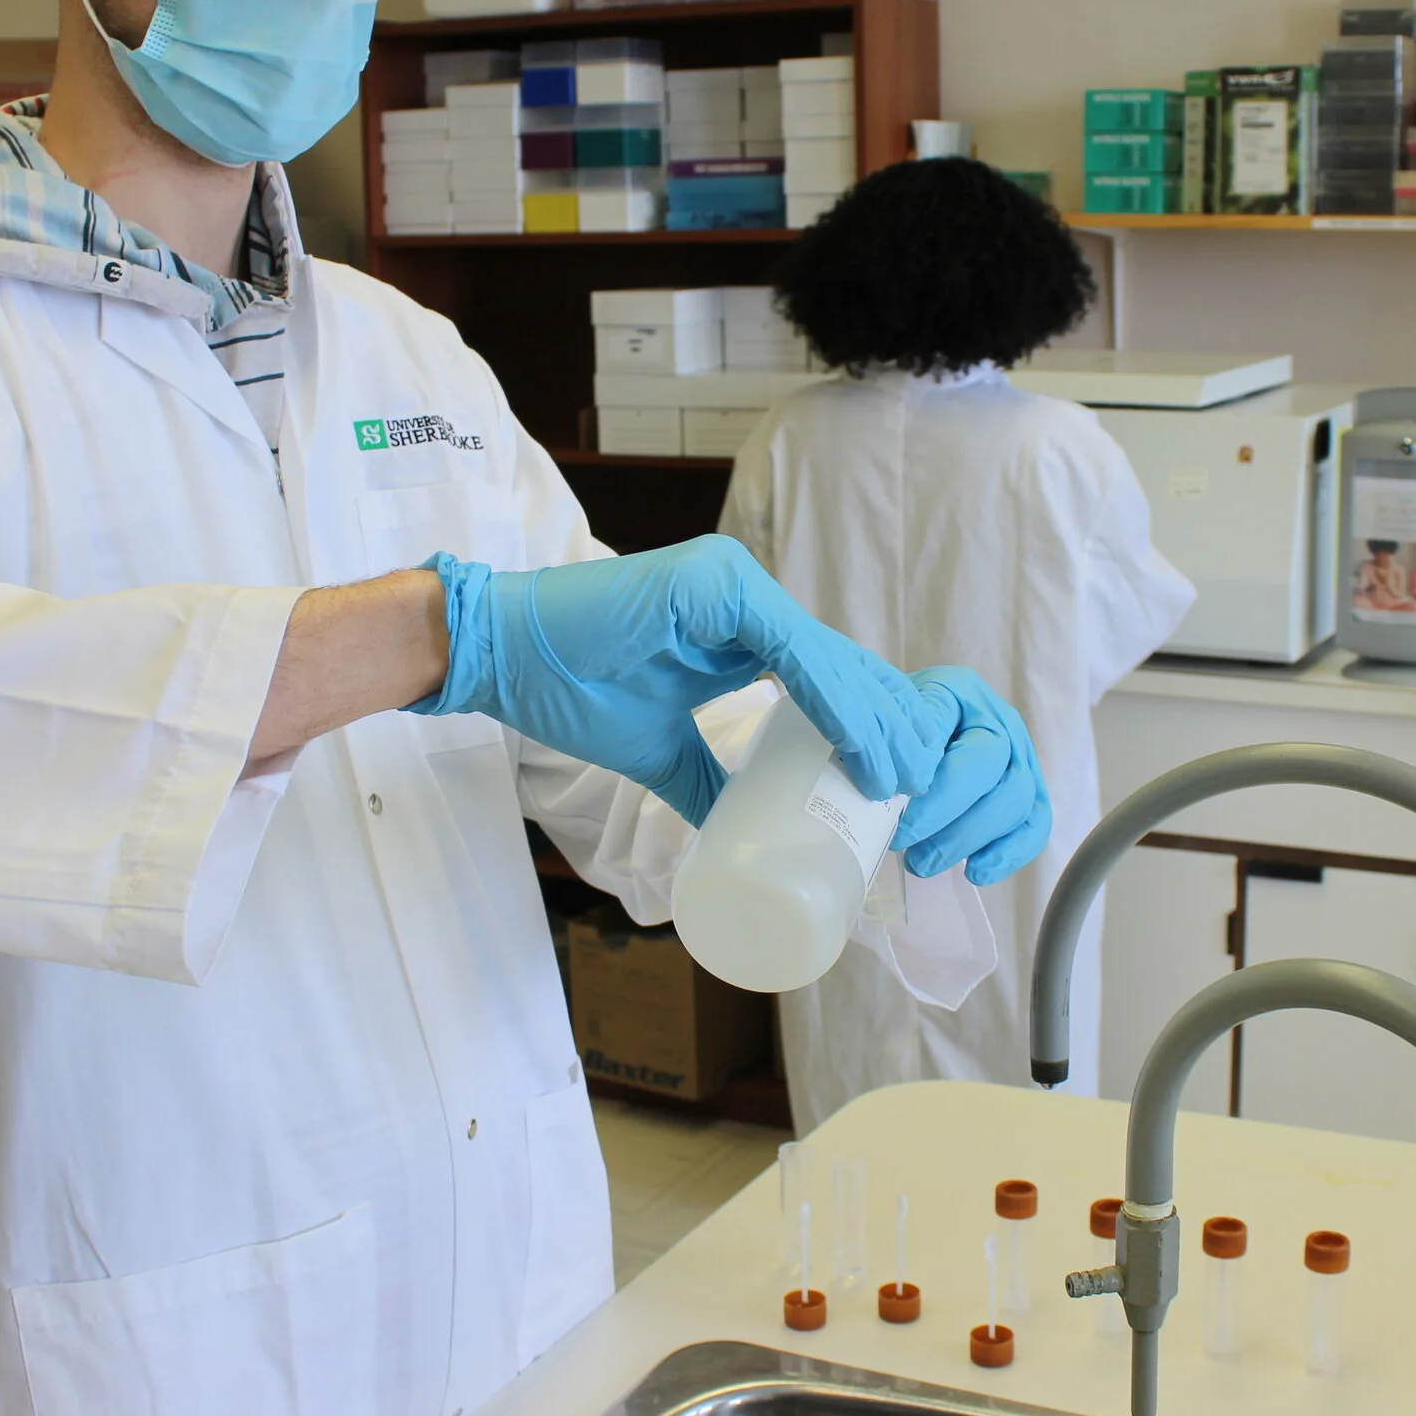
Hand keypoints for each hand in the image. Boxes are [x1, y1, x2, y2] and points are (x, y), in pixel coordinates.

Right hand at [412, 536, 947, 826]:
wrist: (497, 658)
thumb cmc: (570, 692)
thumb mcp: (660, 751)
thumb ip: (707, 779)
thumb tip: (741, 833)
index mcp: (742, 623)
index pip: (828, 676)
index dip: (871, 729)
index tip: (899, 789)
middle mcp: (748, 593)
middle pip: (841, 665)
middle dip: (889, 729)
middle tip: (918, 793)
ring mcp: (734, 582)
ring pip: (827, 658)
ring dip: (874, 723)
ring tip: (902, 780)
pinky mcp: (715, 585)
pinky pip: (791, 650)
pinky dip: (832, 698)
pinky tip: (861, 743)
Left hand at [894, 667, 1049, 884]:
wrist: (901, 715)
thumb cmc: (891, 715)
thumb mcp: (885, 711)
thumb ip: (900, 738)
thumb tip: (912, 780)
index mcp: (967, 698)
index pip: (974, 754)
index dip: (941, 798)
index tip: (901, 826)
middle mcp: (1003, 724)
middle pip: (1004, 784)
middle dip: (955, 828)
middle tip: (908, 850)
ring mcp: (1020, 758)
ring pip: (1019, 807)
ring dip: (971, 842)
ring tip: (923, 863)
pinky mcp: (1027, 793)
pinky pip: (1035, 826)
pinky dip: (1010, 854)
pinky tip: (975, 872)